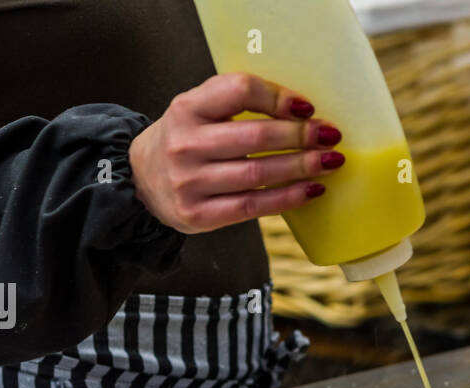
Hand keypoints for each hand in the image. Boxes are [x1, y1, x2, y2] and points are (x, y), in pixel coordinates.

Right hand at [129, 72, 342, 233]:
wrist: (139, 181)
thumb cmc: (184, 140)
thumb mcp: (196, 109)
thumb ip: (234, 102)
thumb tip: (299, 110)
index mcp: (187, 108)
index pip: (239, 91)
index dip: (278, 97)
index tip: (307, 108)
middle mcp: (186, 144)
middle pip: (256, 137)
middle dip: (300, 136)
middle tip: (330, 137)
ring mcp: (190, 182)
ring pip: (258, 174)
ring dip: (301, 168)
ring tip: (329, 163)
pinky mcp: (198, 214)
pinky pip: (252, 206)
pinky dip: (286, 198)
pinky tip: (310, 191)